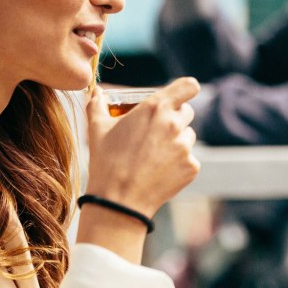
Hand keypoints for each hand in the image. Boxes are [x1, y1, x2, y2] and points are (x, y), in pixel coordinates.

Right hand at [85, 77, 200, 217]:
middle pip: (187, 111)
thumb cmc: (106, 162)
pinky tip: (159, 170)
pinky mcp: (191, 166)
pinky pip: (189, 158)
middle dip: (174, 117)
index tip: (179, 96)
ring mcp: (185, 146)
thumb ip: (97, 105)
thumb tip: (96, 93)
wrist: (119, 201)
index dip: (185, 89)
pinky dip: (178, 162)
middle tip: (156, 130)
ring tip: (153, 154)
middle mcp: (174, 124)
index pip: (188, 86)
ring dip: (177, 140)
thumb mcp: (96, 129)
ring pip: (188, 135)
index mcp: (155, 108)